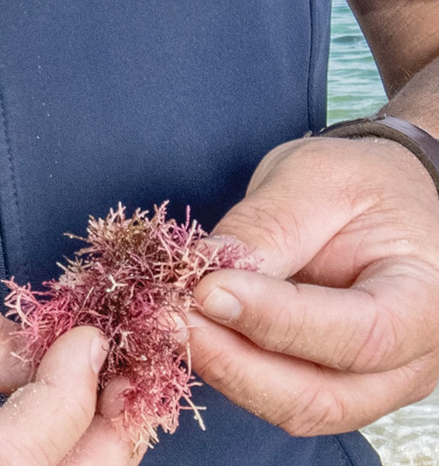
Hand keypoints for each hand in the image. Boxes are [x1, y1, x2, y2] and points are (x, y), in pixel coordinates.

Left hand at [190, 134, 438, 434]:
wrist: (384, 195)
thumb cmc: (362, 182)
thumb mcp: (318, 179)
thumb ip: (270, 226)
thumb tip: (206, 269)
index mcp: (424, 299)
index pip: (360, 332)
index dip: (278, 320)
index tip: (208, 290)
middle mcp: (410, 360)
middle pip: (325, 395)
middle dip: (239, 364)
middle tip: (172, 317)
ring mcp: (374, 383)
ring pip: (297, 407)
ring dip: (226, 370)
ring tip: (172, 321)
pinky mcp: (331, 383)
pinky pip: (280, 394)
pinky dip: (231, 368)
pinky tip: (191, 330)